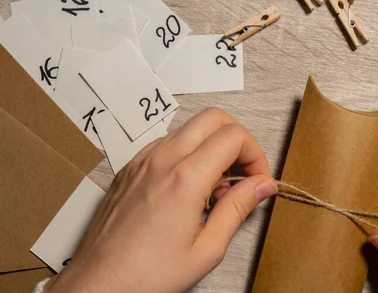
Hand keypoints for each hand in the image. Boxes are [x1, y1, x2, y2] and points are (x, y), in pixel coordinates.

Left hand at [45, 108, 277, 292]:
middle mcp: (162, 160)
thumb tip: (263, 185)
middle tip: (242, 172)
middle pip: (213, 117)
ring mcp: (142, 161)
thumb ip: (238, 208)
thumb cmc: (147, 275)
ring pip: (189, 128)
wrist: (97, 286)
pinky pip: (166, 143)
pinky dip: (187, 153)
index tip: (258, 179)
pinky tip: (188, 189)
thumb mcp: (207, 249)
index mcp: (185, 178)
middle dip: (237, 139)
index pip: (234, 136)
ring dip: (211, 146)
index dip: (256, 154)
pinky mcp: (129, 168)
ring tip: (213, 188)